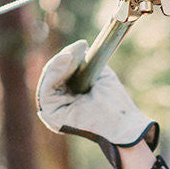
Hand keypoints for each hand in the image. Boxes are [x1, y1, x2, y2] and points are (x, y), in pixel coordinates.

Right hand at [36, 40, 158, 168]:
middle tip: (81, 47)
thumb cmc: (115, 104)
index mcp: (70, 96)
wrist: (123, 124)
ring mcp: (53, 109)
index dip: (70, 56)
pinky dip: (54, 71)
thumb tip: (81, 48)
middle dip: (66, 57)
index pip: (62, 72)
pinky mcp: (50, 114)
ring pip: (49, 77)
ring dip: (60, 62)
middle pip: (54, 73)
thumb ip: (87, 63)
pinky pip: (46, 88)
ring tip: (74, 53)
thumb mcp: (100, 76)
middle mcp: (59, 103)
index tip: (84, 44)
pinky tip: (66, 59)